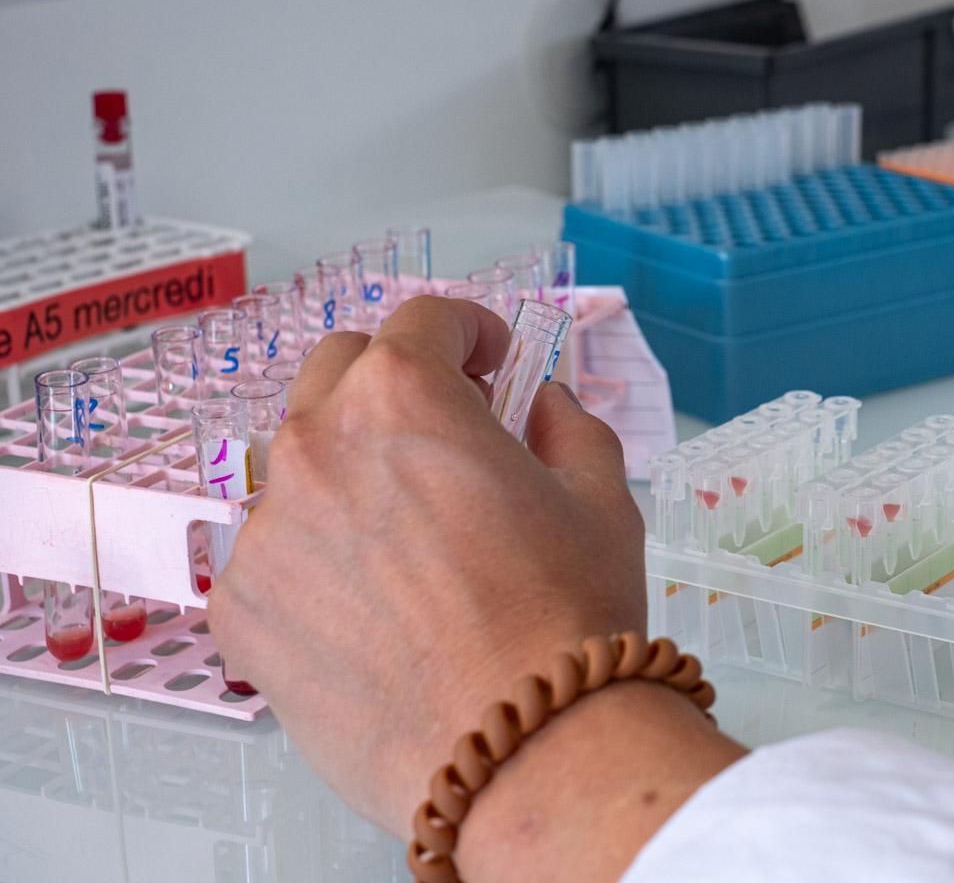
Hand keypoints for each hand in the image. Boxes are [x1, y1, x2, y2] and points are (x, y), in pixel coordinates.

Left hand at [208, 297, 647, 834]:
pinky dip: (318, 559)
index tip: (487, 360)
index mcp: (405, 396)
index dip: (469, 333)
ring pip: (302, 465)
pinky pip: (274, 552)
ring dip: (353, 473)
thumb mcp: (601, 495)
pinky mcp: (241, 606)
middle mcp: (317, 444)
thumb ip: (564, 424)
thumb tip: (539, 407)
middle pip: (340, 370)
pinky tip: (376, 607)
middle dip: (395, 385)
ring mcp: (267, 527)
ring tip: (412, 540)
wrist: (520, 745)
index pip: (425, 320)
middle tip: (444, 434)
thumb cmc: (565, 621)